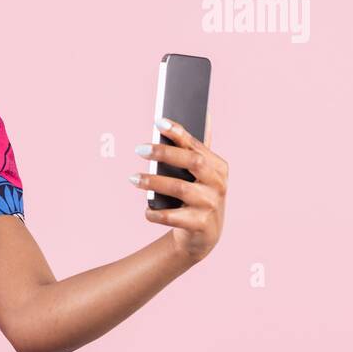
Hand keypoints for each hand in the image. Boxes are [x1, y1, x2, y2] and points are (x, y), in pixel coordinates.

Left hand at [130, 112, 226, 264]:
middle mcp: (218, 184)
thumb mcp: (199, 174)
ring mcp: (211, 205)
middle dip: (164, 153)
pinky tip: (146, 210)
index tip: (158, 121)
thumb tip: (198, 116)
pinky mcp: (201, 225)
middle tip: (139, 149)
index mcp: (217, 166)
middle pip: (192, 162)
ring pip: (181, 189)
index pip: (196, 145)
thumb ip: (195, 148)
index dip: (178, 132)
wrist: (203, 235)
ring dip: (154, 182)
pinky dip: (156, 213)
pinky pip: (173, 217)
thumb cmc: (196, 196)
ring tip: (133, 178)